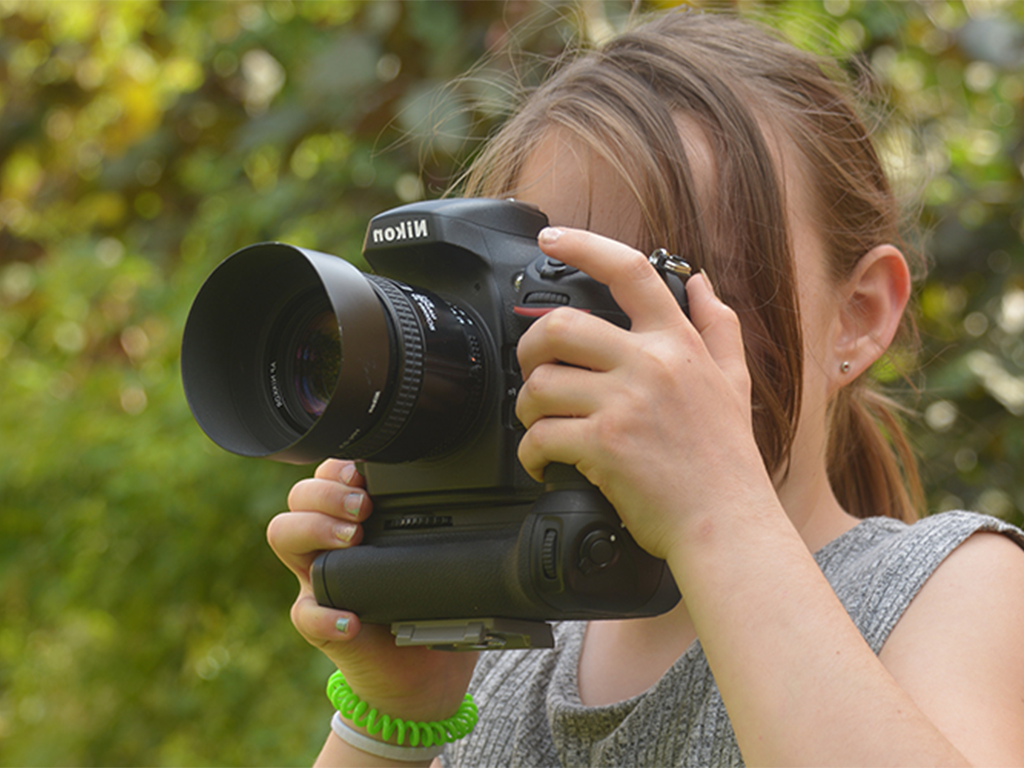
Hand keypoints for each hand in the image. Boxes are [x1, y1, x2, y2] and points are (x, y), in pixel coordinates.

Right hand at [267, 459, 476, 721]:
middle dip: (328, 493)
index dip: (337, 468)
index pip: (326, 476)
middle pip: (298, 496)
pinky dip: (326, 614)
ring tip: (352, 542)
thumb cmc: (427, 603)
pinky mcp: (322, 625)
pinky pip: (305, 614)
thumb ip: (436, 523)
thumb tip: (464, 491)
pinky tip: (350, 618)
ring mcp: (319, 582)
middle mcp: (328, 545)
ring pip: (284, 534)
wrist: (424, 671)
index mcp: (352, 520)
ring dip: (315, 529)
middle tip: (363, 508)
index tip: (365, 472)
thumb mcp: (434, 555)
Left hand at [515, 227, 770, 560]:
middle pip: (560, 325)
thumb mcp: (735, 383)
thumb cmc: (726, 460)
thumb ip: (719, 328)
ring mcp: (626, 403)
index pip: (629, 271)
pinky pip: (541, 435)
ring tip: (541, 424)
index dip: (583, 244)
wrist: (726, 523)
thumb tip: (703, 284)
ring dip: (527, 408)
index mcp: (677, 344)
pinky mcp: (604, 445)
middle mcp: (650, 365)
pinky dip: (531, 453)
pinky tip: (544, 462)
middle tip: (533, 369)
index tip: (550, 237)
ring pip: (541, 383)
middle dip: (530, 348)